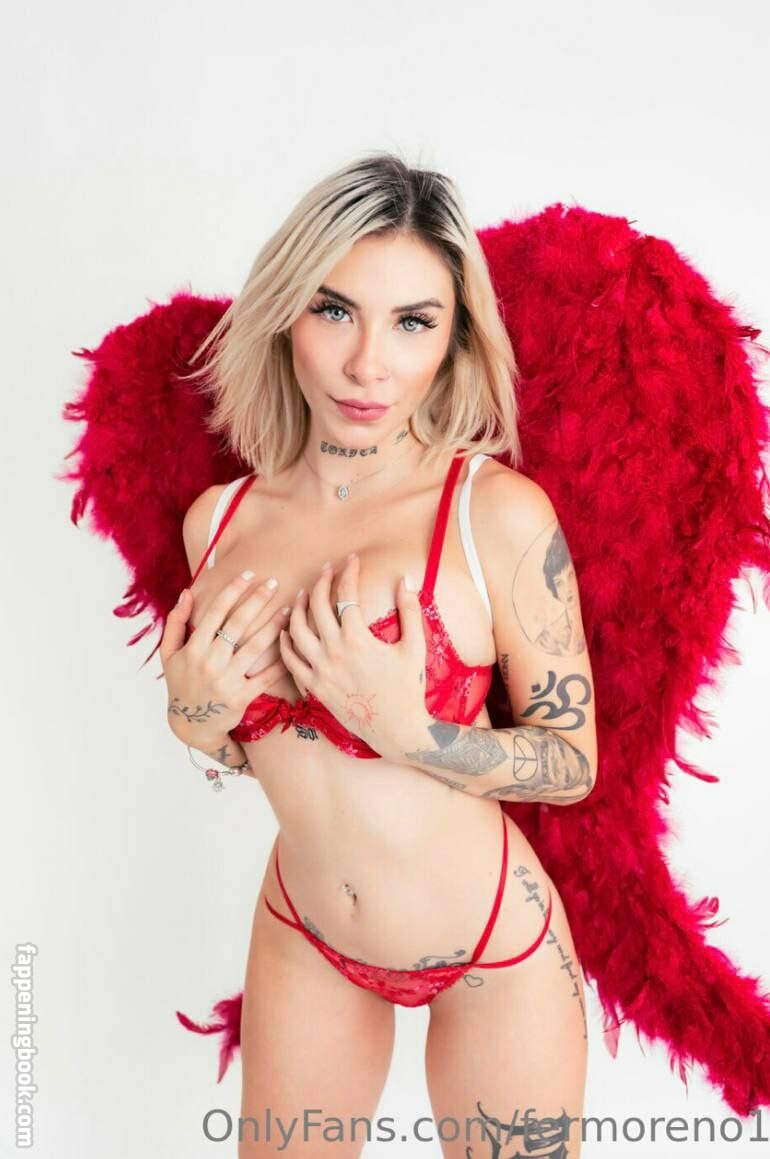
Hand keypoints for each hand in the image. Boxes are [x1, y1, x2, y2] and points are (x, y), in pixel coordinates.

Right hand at [159, 572, 290, 747]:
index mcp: (193, 649)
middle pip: (238, 624)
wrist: (192, 725)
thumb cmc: (182, 683)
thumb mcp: (169, 655)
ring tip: (288, 609)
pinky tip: (292, 643)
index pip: (215, 612)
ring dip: (274, 626)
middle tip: (274, 583)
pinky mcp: (242, 697)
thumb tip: (186, 593)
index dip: (232, 590)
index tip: (248, 574)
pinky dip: (281, 660)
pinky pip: (266, 676)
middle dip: (257, 600)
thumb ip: (175, 623)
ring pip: (255, 647)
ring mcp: (227, 681)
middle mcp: (210, 663)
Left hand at [279, 554, 427, 759]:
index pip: (346, 595)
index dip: (349, 573)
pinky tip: (287, 629)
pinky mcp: (314, 687)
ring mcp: (320, 670)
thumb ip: (410, 610)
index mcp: (358, 639)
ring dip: (298, 607)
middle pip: (317, 606)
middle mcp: (334, 651)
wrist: (397, 729)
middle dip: (321, 582)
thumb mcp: (415, 646)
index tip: (352, 560)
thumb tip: (404, 579)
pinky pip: (291, 661)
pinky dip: (285, 642)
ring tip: (304, 594)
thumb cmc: (409, 688)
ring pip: (297, 630)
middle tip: (327, 569)